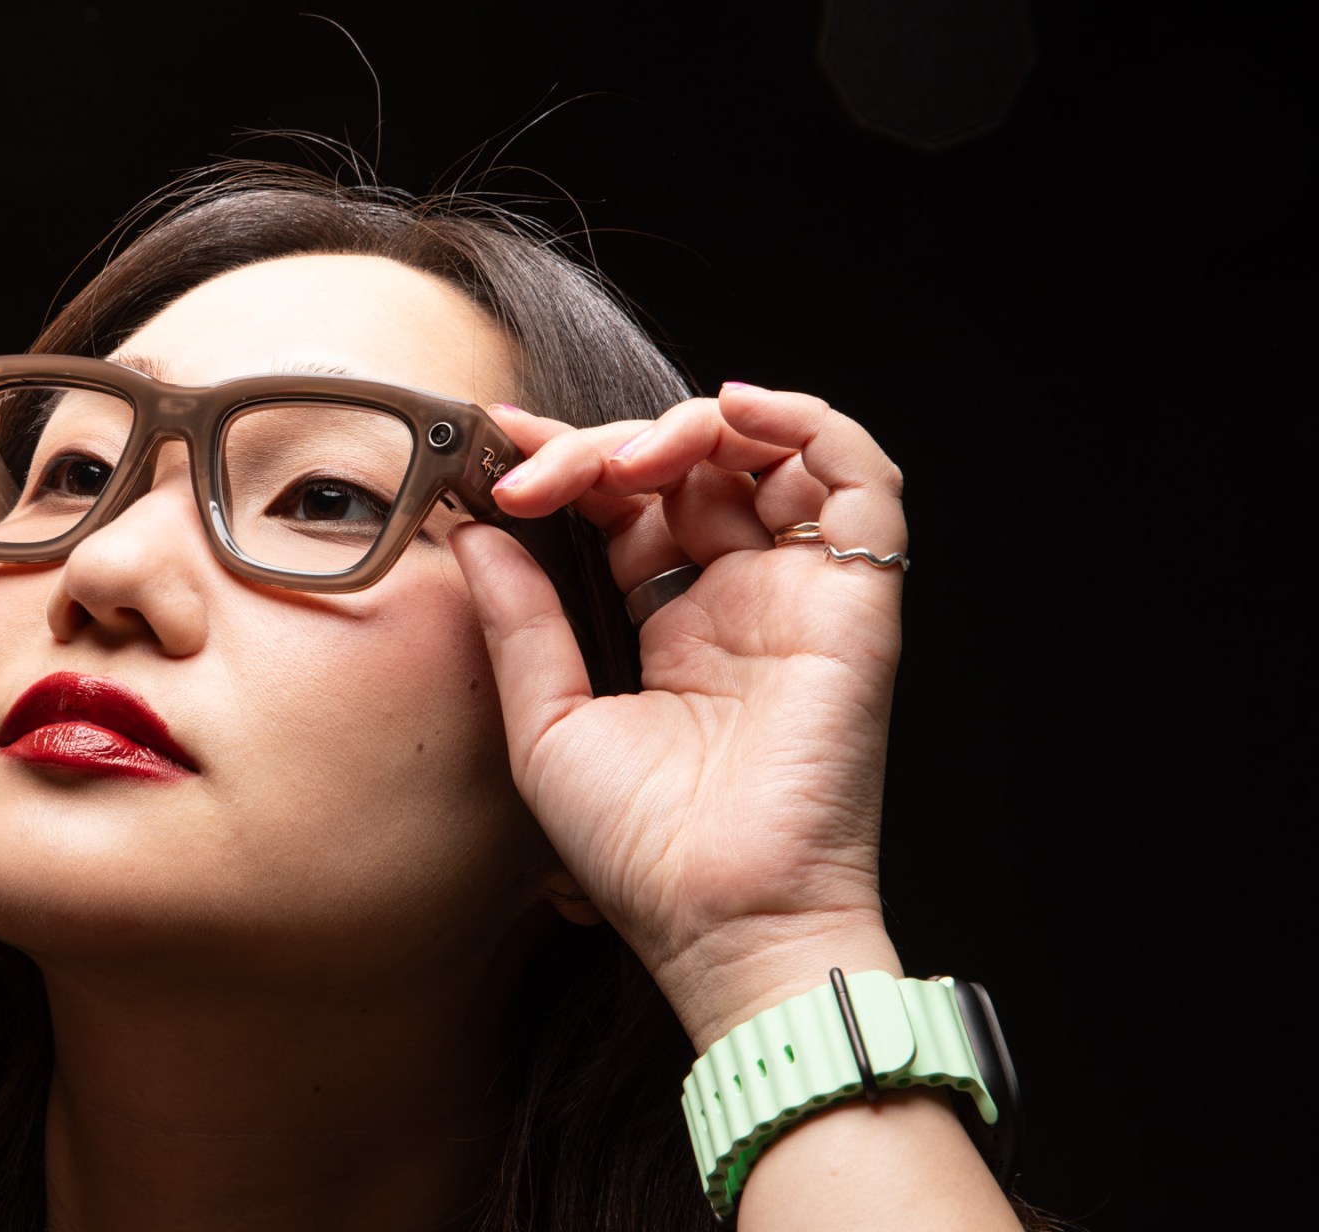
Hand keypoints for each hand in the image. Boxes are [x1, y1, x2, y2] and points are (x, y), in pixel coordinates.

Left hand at [450, 383, 908, 1048]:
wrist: (722, 922)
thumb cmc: (640, 852)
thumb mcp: (545, 722)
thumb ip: (518, 621)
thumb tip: (474, 532)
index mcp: (669, 628)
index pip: (626, 507)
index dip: (569, 464)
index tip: (497, 446)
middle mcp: (738, 602)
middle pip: (686, 470)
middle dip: (608, 445)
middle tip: (539, 470)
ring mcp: (798, 596)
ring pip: (767, 457)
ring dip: (695, 425)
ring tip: (629, 456)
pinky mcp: (854, 601)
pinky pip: (861, 481)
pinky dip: (807, 425)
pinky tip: (736, 413)